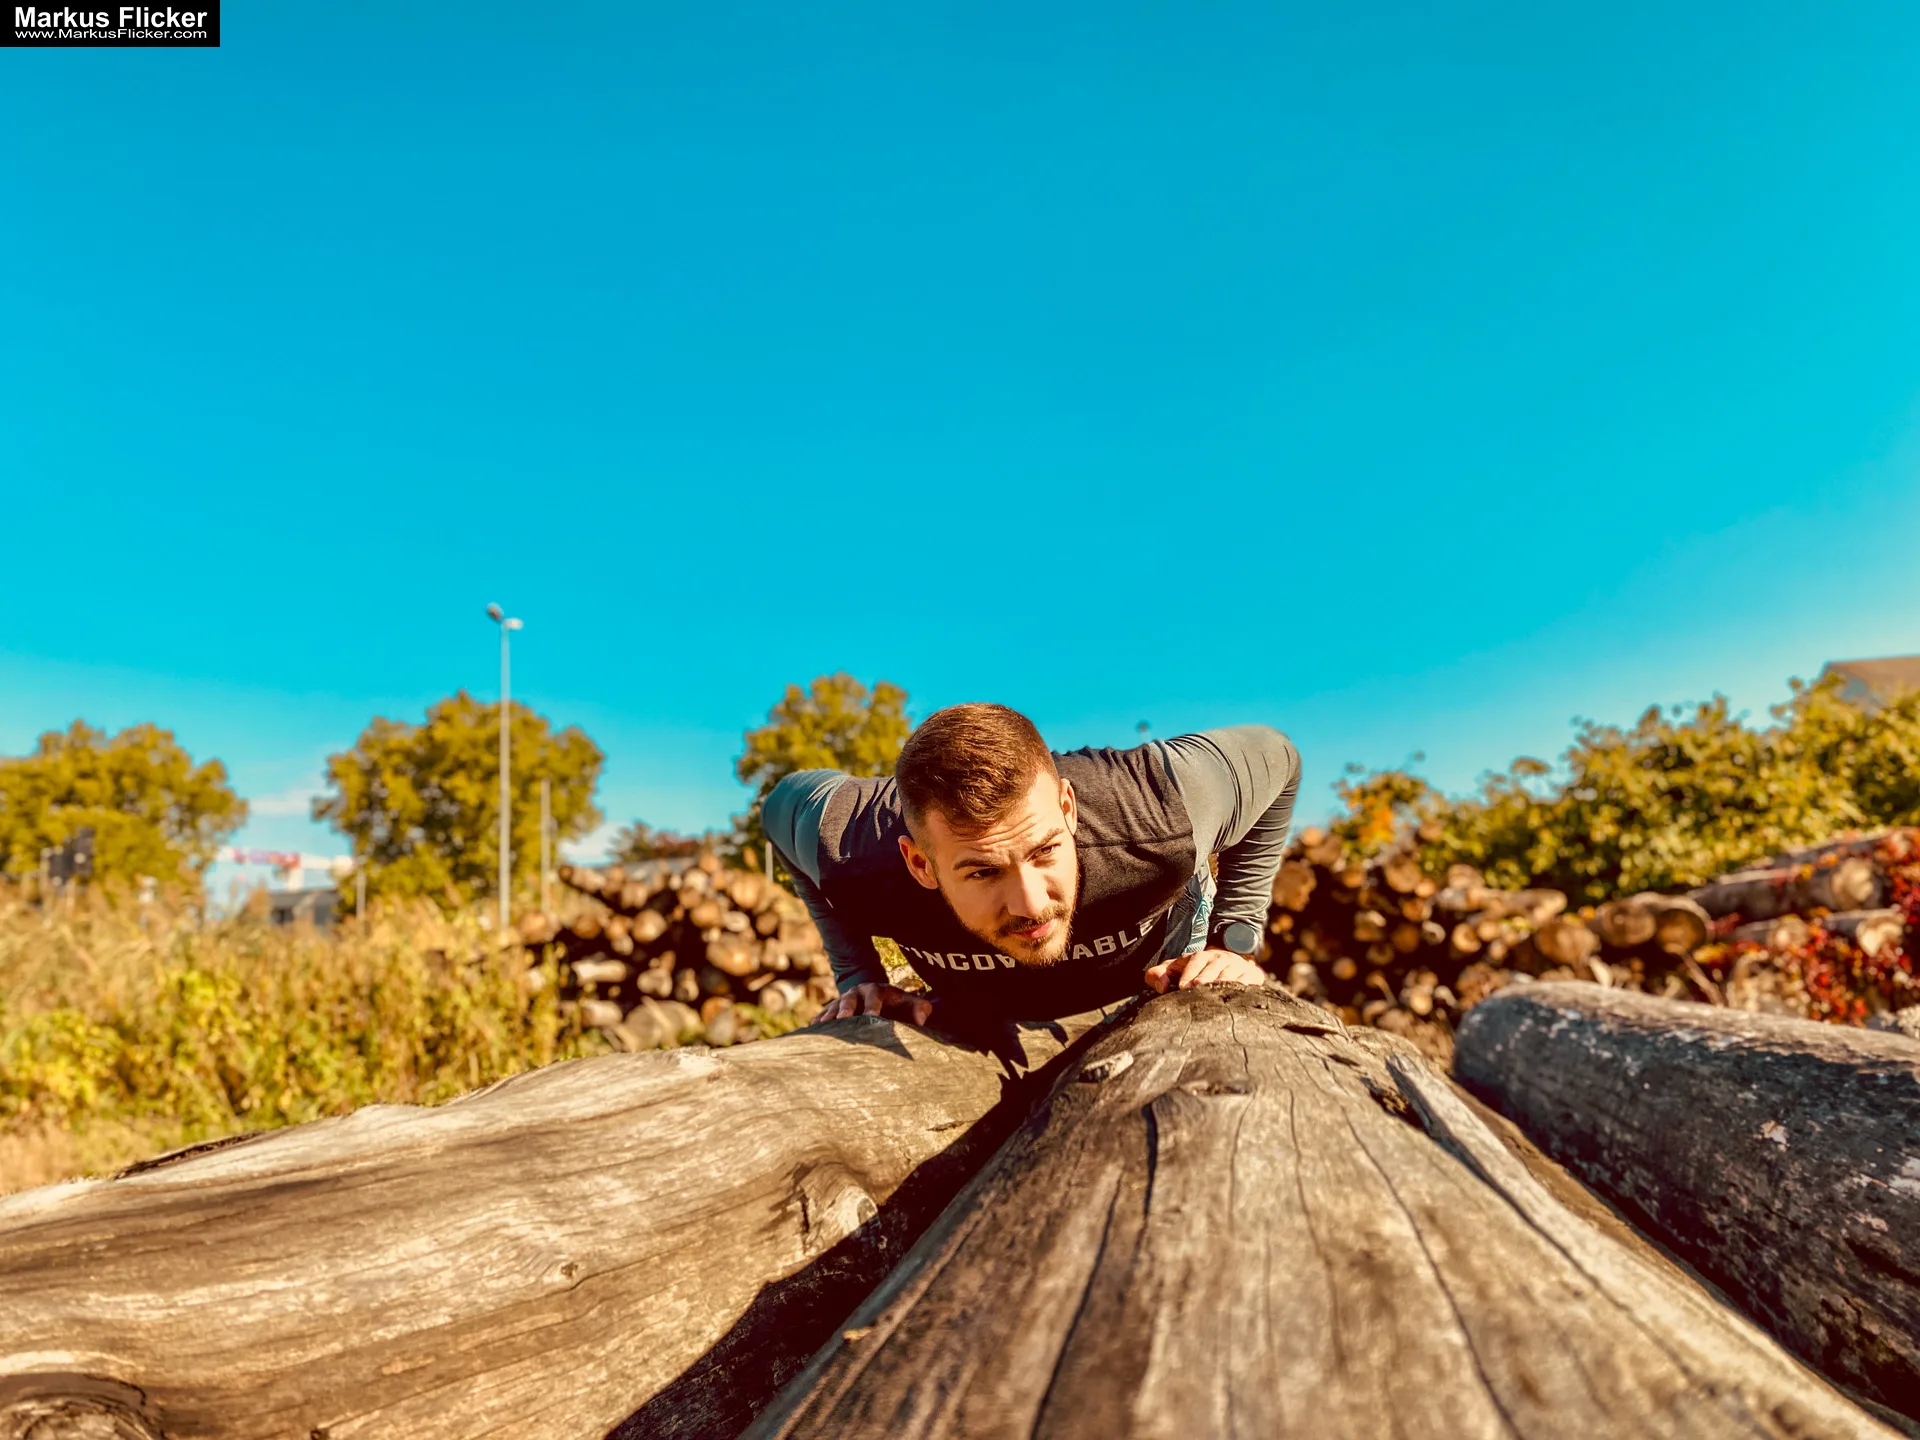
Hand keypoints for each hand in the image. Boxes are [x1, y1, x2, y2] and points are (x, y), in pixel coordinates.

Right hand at [809, 982, 935, 1027]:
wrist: (882, 998)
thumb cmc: (900, 1005)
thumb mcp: (912, 1004)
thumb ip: (920, 1009)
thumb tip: (921, 1019)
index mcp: (877, 990)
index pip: (875, 997)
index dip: (873, 1007)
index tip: (872, 1018)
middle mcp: (858, 992)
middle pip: (849, 999)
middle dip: (845, 1009)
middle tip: (842, 1021)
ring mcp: (844, 999)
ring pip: (834, 1006)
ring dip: (828, 1016)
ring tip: (821, 1028)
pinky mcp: (835, 1009)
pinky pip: (824, 1015)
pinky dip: (818, 1022)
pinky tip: (811, 1032)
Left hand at [1144, 948, 1267, 993]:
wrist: (1232, 963)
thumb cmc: (1198, 972)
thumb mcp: (1177, 969)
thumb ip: (1160, 974)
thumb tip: (1160, 985)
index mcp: (1201, 956)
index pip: (1194, 961)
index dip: (1188, 973)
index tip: (1182, 986)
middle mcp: (1220, 959)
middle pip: (1213, 966)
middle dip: (1206, 976)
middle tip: (1198, 987)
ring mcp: (1237, 966)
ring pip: (1231, 974)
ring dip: (1223, 982)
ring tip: (1216, 992)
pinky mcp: (1252, 976)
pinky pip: (1249, 981)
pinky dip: (1244, 987)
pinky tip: (1237, 996)